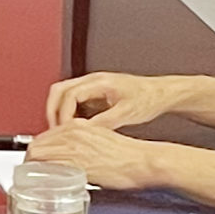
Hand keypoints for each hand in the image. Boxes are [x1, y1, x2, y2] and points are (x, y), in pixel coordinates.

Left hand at [20, 121, 168, 189]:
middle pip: (37, 143)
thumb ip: (83, 147)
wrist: (145, 161)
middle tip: (29, 174)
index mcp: (79, 126)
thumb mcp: (101, 142)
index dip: (36, 151)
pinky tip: (43, 184)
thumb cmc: (129, 156)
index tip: (35, 162)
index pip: (45, 136)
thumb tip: (71, 160)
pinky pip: (51, 167)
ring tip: (32, 181)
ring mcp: (75, 147)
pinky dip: (42, 175)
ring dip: (31, 167)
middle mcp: (74, 132)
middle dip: (30, 160)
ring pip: (39, 153)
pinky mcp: (79, 163)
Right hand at [44, 70, 168, 128]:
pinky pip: (74, 102)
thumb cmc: (149, 99)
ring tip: (61, 131)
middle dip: (52, 111)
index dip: (61, 114)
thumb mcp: (127, 113)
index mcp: (100, 82)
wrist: (161, 94)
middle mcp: (93, 81)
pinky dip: (70, 114)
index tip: (62, 129)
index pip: (68, 94)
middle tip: (53, 130)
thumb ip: (104, 122)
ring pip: (64, 95)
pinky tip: (76, 129)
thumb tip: (84, 132)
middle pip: (59, 91)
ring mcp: (93, 86)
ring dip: (59, 112)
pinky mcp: (96, 94)